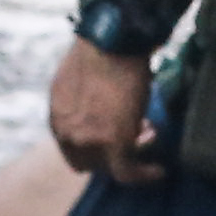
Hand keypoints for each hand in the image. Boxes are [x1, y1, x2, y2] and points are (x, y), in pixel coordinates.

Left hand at [49, 36, 164, 183]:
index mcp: (57, 118)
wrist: (112, 41)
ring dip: (132, 156)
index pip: (73, 149)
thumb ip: (80, 104)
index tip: (115, 136)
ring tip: (153, 136)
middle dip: (112, 152)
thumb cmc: (101, 50)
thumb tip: (99, 109)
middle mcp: (68, 133)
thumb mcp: (77, 81)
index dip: (95, 147)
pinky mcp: (114, 142)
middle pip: (90, 162)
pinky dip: (144, 174)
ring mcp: (89, 140)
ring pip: (111, 167)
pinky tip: (158, 171)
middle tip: (137, 134)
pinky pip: (128, 171)